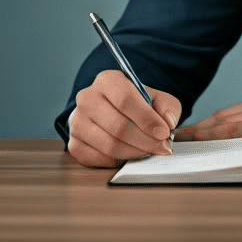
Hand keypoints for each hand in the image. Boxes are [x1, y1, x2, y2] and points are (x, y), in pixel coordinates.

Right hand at [67, 69, 181, 167]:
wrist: (116, 113)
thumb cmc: (138, 106)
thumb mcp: (158, 99)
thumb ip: (167, 107)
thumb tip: (167, 122)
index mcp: (107, 80)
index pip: (125, 100)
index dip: (147, 119)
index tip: (164, 133)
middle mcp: (87, 98)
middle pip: (118, 126)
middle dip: (145, 141)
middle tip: (162, 147)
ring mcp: (77, 121)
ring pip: (109, 145)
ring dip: (135, 152)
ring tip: (149, 151)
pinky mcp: (74, 142)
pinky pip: (98, 158)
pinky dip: (118, 161)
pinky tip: (130, 154)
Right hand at [174, 87, 241, 141]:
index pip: (226, 128)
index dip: (203, 135)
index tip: (184, 140)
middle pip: (223, 118)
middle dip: (200, 129)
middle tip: (181, 137)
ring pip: (232, 112)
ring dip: (212, 123)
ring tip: (195, 133)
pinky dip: (229, 117)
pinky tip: (223, 125)